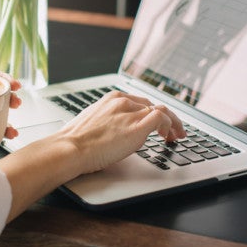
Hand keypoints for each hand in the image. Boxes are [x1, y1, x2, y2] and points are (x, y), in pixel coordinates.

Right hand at [59, 90, 184, 173]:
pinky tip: (170, 135)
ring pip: (162, 111)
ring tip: (177, 135)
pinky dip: (171, 125)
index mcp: (112, 98)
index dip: (152, 113)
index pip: (140, 102)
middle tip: (171, 132)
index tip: (157, 123)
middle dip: (165, 119)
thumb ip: (110, 120)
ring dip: (173, 123)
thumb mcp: (94, 121)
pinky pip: (162, 119)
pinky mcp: (137, 128)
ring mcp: (131, 113)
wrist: (70, 148)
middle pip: (153, 106)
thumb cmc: (76, 141)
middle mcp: (123, 102)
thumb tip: (117, 131)